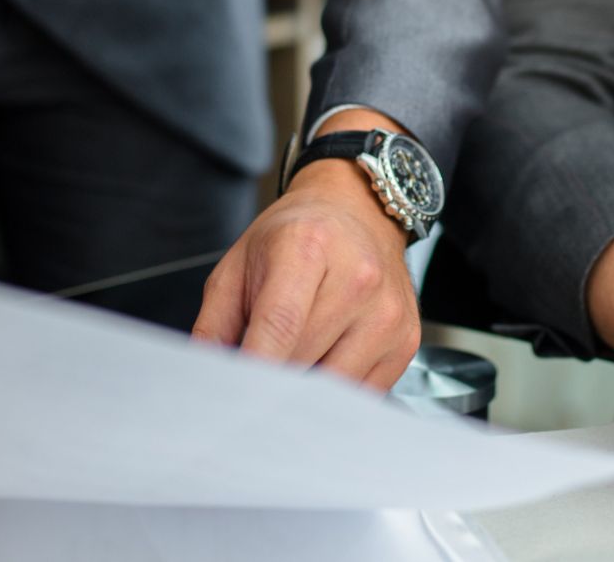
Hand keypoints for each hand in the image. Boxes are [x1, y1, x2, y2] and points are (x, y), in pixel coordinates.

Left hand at [193, 110, 419, 390]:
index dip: (253, 370)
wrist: (357, 212)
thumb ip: (213, 325)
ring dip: (303, 390)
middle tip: (252, 380)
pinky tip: (323, 362)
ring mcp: (387, 313)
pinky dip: (334, 394)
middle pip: (302, 361)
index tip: (231, 401)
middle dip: (269, 381)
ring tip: (291, 361)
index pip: (279, 325)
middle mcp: (358, 279)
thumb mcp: (237, 265)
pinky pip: (361, 394)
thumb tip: (207, 381)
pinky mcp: (406, 341)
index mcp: (307, 248)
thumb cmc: (295, 238)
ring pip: (332, 387)